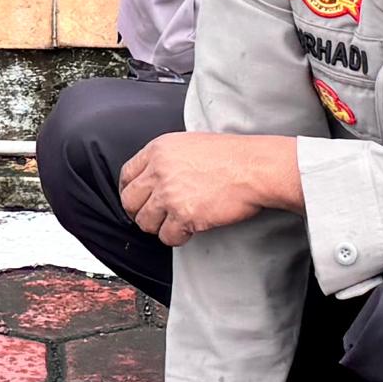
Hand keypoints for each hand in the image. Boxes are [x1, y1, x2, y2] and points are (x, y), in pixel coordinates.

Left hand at [117, 133, 301, 247]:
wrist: (255, 168)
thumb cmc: (233, 155)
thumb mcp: (191, 144)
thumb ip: (168, 159)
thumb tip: (156, 177)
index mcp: (159, 150)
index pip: (127, 175)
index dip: (130, 191)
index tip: (137, 200)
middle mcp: (159, 171)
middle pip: (130, 201)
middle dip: (140, 212)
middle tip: (154, 217)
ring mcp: (169, 194)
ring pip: (145, 222)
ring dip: (159, 227)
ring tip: (176, 223)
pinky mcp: (183, 216)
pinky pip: (167, 237)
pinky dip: (177, 237)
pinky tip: (190, 229)